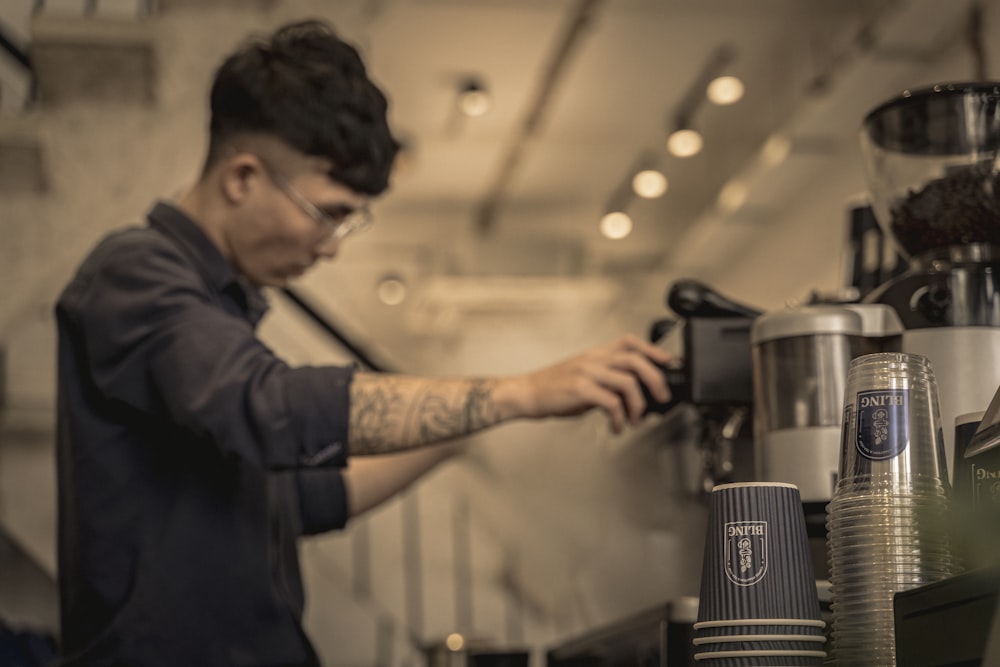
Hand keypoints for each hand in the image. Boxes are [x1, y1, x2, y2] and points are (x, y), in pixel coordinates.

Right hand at [502, 334, 671, 433]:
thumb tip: (632, 396)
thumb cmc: (553, 388)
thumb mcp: (584, 378)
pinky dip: (620, 418)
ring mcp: (587, 373)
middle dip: (655, 379)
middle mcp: (594, 360)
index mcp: (596, 354)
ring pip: (628, 381)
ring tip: (635, 419)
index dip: (653, 350)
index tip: (668, 363)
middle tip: (661, 397)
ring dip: (638, 405)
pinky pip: (611, 402)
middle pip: (635, 360)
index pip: (630, 342)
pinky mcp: (580, 389)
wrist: (526, 394)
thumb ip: (607, 382)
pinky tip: (617, 427)